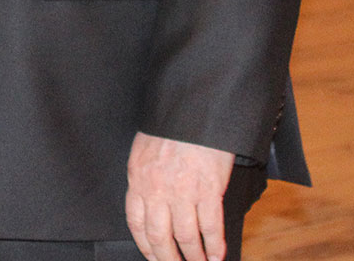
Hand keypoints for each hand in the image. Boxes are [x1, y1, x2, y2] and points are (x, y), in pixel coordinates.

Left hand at [125, 132, 235, 260]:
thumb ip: (145, 175)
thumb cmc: (171, 124)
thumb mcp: (145, 148)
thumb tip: (150, 198)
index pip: (136, 222)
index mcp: (138, 178)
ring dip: (193, 257)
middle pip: (159, 236)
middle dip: (167, 258)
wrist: (193, 108)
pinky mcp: (208, 189)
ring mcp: (182, 191)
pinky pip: (210, 226)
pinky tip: (217, 254)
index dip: (145, 245)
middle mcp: (157, 189)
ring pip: (185, 237)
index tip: (153, 256)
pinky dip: (214, 245)